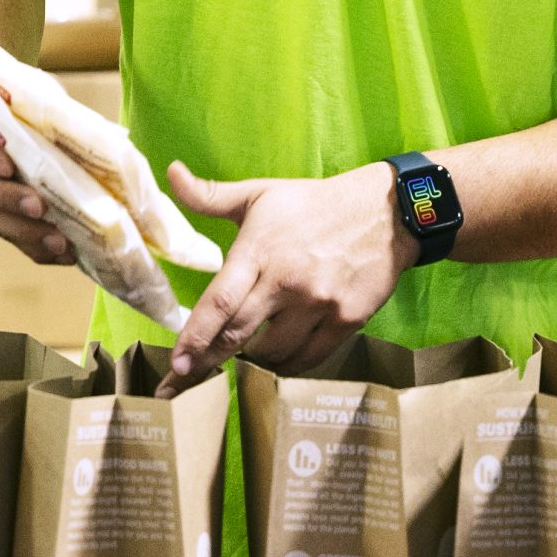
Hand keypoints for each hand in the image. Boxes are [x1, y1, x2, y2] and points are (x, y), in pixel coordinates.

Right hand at [0, 95, 72, 265]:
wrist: (0, 113)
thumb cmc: (12, 98)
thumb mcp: (21, 89)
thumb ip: (35, 105)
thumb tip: (79, 128)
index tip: (7, 165)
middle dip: (8, 201)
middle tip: (40, 208)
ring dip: (24, 232)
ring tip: (58, 241)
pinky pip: (7, 236)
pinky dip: (34, 247)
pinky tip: (62, 253)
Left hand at [155, 160, 416, 396]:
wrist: (385, 212)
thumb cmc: (313, 204)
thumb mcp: (259, 193)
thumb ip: (210, 195)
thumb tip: (171, 173)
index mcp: (259, 250)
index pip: (220, 301)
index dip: (195, 337)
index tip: (176, 365)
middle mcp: (287, 281)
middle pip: (239, 334)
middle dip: (207, 362)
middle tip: (183, 382)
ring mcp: (319, 303)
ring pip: (272, 353)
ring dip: (251, 360)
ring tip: (241, 354)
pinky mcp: (347, 320)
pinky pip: (308, 359)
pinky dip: (286, 365)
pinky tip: (275, 357)